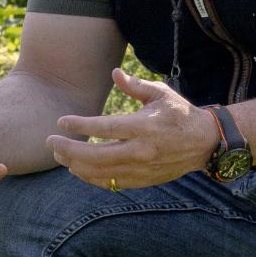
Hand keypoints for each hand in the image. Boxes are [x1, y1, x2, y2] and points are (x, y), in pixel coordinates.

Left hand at [49, 69, 221, 189]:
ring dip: (76, 165)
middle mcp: (143, 150)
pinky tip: (77, 169)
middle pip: (97, 155)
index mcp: (145, 126)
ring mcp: (143, 168)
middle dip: (69, 150)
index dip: (81, 125)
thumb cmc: (179, 112)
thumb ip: (135, 86)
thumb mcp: (160, 93)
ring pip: (102, 172)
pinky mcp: (144, 180)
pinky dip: (91, 178)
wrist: (205, 142)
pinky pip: (112, 183)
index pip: (106, 128)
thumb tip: (114, 73)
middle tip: (50, 142)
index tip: (61, 121)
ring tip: (59, 155)